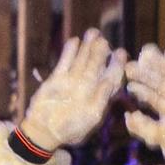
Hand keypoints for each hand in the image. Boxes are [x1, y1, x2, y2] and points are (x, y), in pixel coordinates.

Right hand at [19, 30, 125, 152]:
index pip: (111, 76)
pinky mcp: (57, 79)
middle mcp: (87, 86)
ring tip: (93, 32)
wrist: (43, 132)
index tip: (120, 53)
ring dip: (87, 47)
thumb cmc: (70, 129)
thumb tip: (109, 83)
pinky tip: (75, 41)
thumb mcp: (90, 118)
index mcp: (99, 96)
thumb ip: (100, 100)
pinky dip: (69, 52)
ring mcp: (72, 81)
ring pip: (81, 60)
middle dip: (101, 52)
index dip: (116, 65)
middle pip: (97, 65)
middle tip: (105, 41)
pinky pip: (64, 62)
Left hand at [124, 44, 164, 160]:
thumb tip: (128, 116)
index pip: (151, 96)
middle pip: (158, 81)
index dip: (139, 90)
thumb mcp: (157, 134)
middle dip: (144, 73)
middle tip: (130, 66)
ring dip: (158, 62)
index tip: (128, 84)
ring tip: (145, 55)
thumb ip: (140, 127)